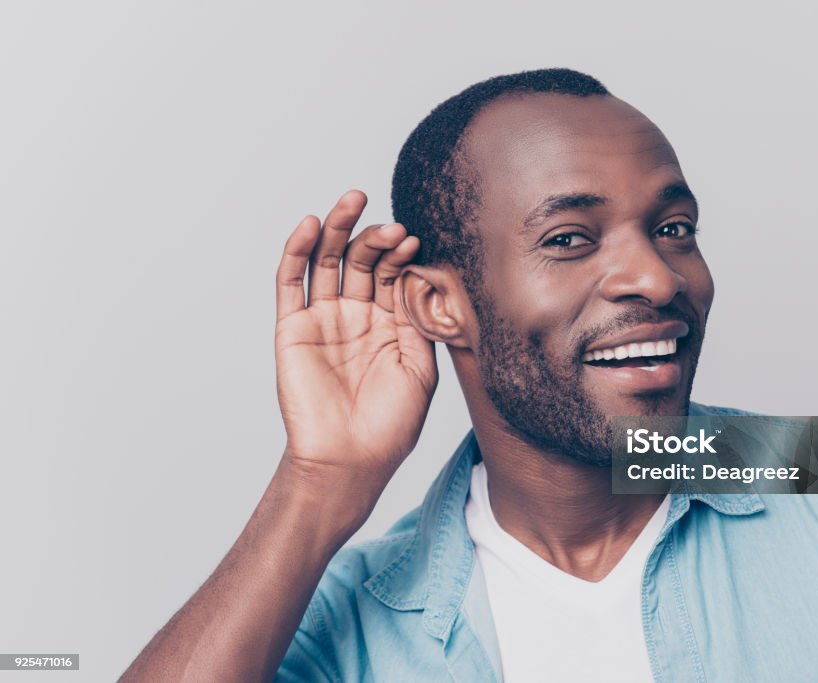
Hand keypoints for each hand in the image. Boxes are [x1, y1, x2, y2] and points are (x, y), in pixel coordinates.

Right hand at [274, 190, 436, 488]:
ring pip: (326, 261)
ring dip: (337, 228)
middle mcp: (356, 316)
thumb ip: (419, 320)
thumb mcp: (421, 367)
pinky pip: (291, 282)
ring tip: (352, 200)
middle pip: (361, 260)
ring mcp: (323, 319)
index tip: (414, 241)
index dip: (401, 254)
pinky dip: (297, 251)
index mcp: (389, 323)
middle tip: (391, 225)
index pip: (393, 273)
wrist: (351, 459)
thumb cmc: (391, 424)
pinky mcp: (292, 328)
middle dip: (375, 237)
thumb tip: (423, 275)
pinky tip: (310, 225)